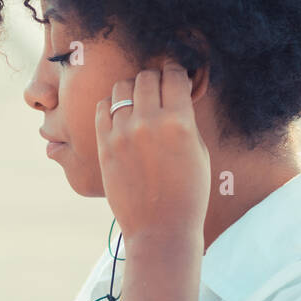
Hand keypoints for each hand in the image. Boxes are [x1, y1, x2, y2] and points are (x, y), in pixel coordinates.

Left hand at [95, 60, 209, 240]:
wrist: (160, 228)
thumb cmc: (188, 192)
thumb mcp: (198, 151)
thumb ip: (184, 119)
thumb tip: (174, 93)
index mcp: (179, 122)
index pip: (173, 75)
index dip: (175, 72)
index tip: (175, 77)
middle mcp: (148, 122)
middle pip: (146, 77)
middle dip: (154, 79)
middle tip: (158, 89)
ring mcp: (122, 133)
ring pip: (121, 87)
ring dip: (131, 89)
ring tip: (138, 101)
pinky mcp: (104, 145)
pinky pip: (102, 108)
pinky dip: (111, 104)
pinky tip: (121, 113)